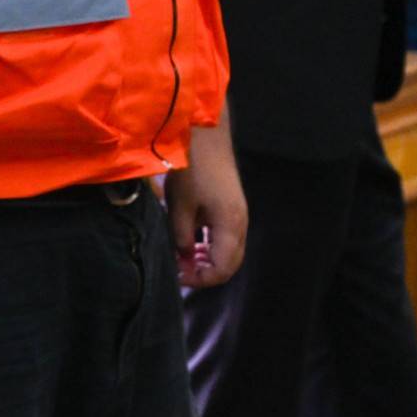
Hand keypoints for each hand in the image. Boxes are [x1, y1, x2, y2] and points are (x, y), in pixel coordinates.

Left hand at [166, 113, 246, 287]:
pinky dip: (210, 246)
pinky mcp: (231, 207)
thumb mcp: (179, 207)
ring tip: (181, 257)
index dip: (199, 279)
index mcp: (230, 226)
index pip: (222, 269)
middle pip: (229, 263)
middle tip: (178, 270)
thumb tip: (183, 259)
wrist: (206, 137)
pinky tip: (190, 243)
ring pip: (228, 251)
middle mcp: (240, 224)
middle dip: (204, 271)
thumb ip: (182, 237)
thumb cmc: (191, 170)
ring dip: (207, 259)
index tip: (176, 276)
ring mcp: (238, 215)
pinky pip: (225, 237)